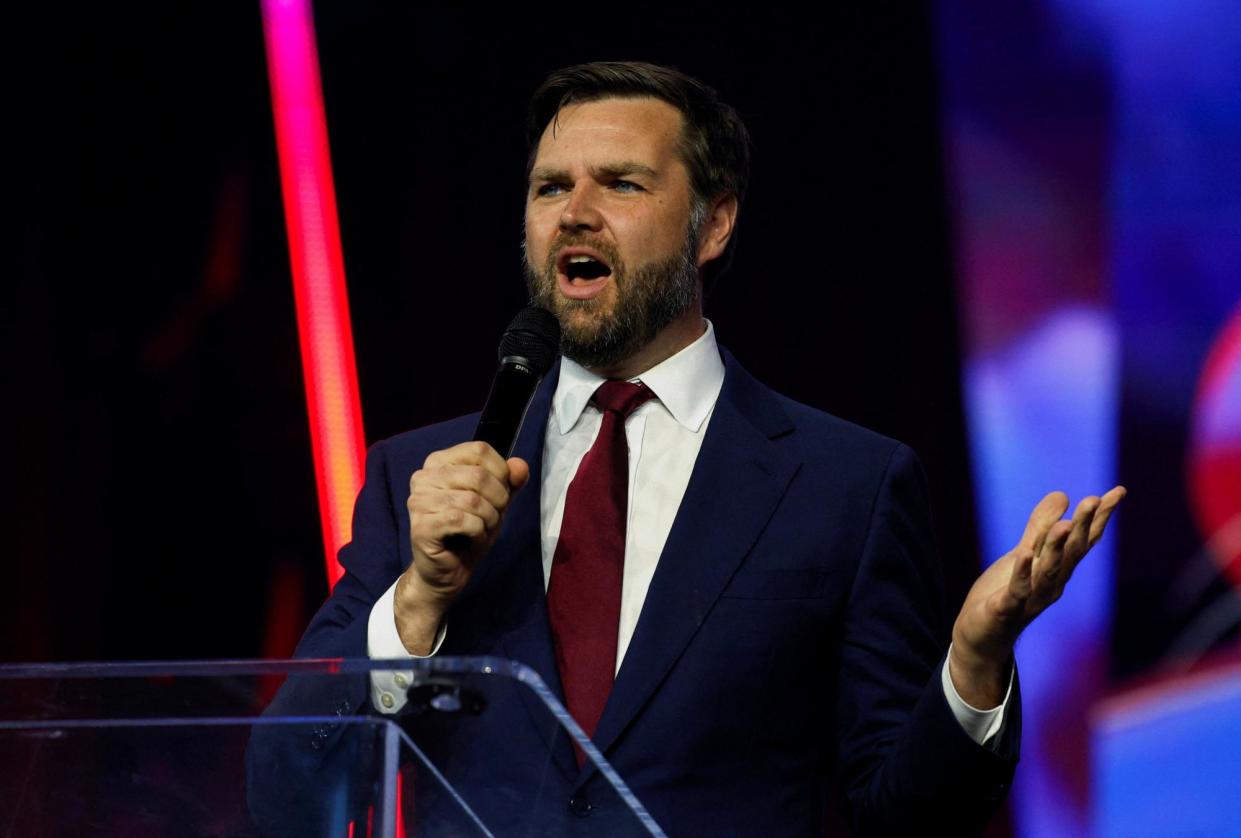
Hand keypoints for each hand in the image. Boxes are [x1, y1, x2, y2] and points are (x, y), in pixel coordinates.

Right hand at [394, 441, 529, 653]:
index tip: (500, 493)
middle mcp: (423, 477)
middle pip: (479, 474)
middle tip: (491, 518)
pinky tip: (470, 539)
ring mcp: (418, 501)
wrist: (448, 572)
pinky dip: (478, 532)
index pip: (480, 450)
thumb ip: (509, 482)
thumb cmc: (469, 533)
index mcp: (438, 463)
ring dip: (489, 519)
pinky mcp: (421, 526)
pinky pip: (463, 520)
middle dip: (498, 500)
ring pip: (473, 499)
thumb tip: (520, 466)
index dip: (501, 472)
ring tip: (481, 529)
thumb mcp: (496, 503)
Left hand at [949, 486, 1125, 707]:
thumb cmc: (1005, 593)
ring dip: (1057, 547)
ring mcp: (1031, 598)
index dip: (1099, 517)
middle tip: (1095, 499)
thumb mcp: (1023, 554)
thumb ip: (1040, 527)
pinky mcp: (1006, 609)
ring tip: (1066, 523)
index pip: (1083, 540)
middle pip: (1072, 553)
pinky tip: (1023, 554)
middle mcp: (1052, 583)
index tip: (1117, 492)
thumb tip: (1062, 494)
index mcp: (1057, 569)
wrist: (982, 636)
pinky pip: (1016, 590)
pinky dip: (1022, 573)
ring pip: (1048, 570)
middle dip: (1084, 526)